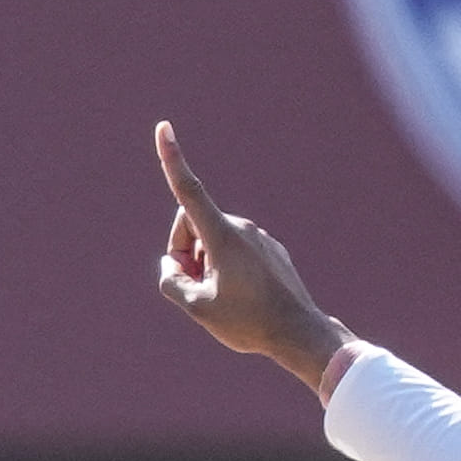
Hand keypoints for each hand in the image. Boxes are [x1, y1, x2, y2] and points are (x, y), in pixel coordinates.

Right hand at [152, 124, 346, 391]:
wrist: (297, 332)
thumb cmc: (247, 322)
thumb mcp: (197, 307)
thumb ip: (171, 281)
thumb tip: (171, 266)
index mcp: (222, 236)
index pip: (189, 191)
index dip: (172, 160)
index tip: (164, 128)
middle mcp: (241, 228)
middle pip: (193, 226)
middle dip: (185, 252)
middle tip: (194, 288)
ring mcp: (258, 237)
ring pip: (213, 242)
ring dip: (206, 264)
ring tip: (221, 298)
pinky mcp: (270, 249)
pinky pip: (235, 251)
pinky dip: (226, 269)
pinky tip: (241, 296)